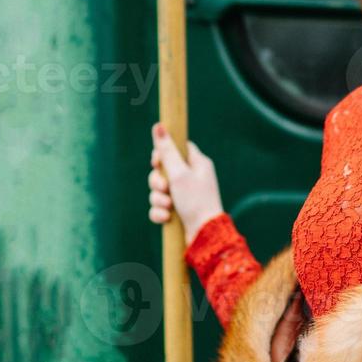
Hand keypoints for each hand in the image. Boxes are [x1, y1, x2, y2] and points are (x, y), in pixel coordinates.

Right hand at [147, 122, 224, 242]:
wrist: (204, 236)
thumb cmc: (196, 201)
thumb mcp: (179, 173)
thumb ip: (167, 151)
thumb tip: (159, 125)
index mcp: (198, 164)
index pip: (178, 148)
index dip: (164, 153)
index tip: (157, 161)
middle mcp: (192, 178)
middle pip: (164, 170)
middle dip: (157, 181)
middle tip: (164, 187)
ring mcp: (185, 196)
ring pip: (159, 190)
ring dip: (158, 199)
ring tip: (168, 206)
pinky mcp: (178, 212)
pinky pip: (160, 207)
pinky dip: (160, 212)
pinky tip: (166, 218)